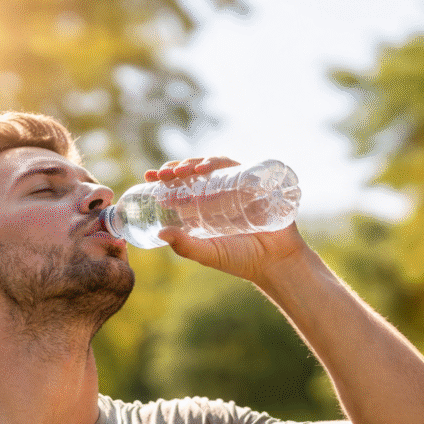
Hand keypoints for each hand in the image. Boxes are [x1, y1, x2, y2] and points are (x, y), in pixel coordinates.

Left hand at [144, 157, 308, 284]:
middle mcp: (220, 193)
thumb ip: (185, 246)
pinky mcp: (254, 182)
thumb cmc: (241, 259)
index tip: (149, 176)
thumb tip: (160, 233)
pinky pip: (234, 165)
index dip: (166, 177)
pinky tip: (204, 169)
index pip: (182, 185)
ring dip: (194, 162)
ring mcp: (238, 186)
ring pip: (212, 164)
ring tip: (182, 171)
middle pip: (195, 172)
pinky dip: (218, 162)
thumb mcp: (208, 254)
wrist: (274, 262)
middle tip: (162, 174)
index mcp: (206, 206)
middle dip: (177, 168)